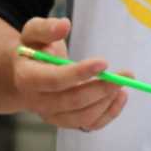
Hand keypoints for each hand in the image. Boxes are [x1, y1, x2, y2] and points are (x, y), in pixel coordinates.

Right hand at [12, 17, 129, 131]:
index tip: (104, 62)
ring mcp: (52, 115)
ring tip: (123, 82)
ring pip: (83, 117)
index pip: (54, 80)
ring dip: (107, 101)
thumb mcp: (33, 33)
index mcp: (28, 78)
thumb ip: (46, 28)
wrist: (25, 73)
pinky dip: (109, 113)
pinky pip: (89, 124)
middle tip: (125, 74)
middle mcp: (38, 102)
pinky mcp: (66, 121)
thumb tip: (64, 25)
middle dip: (102, 88)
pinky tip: (120, 96)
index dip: (79, 73)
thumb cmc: (34, 49)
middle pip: (73, 101)